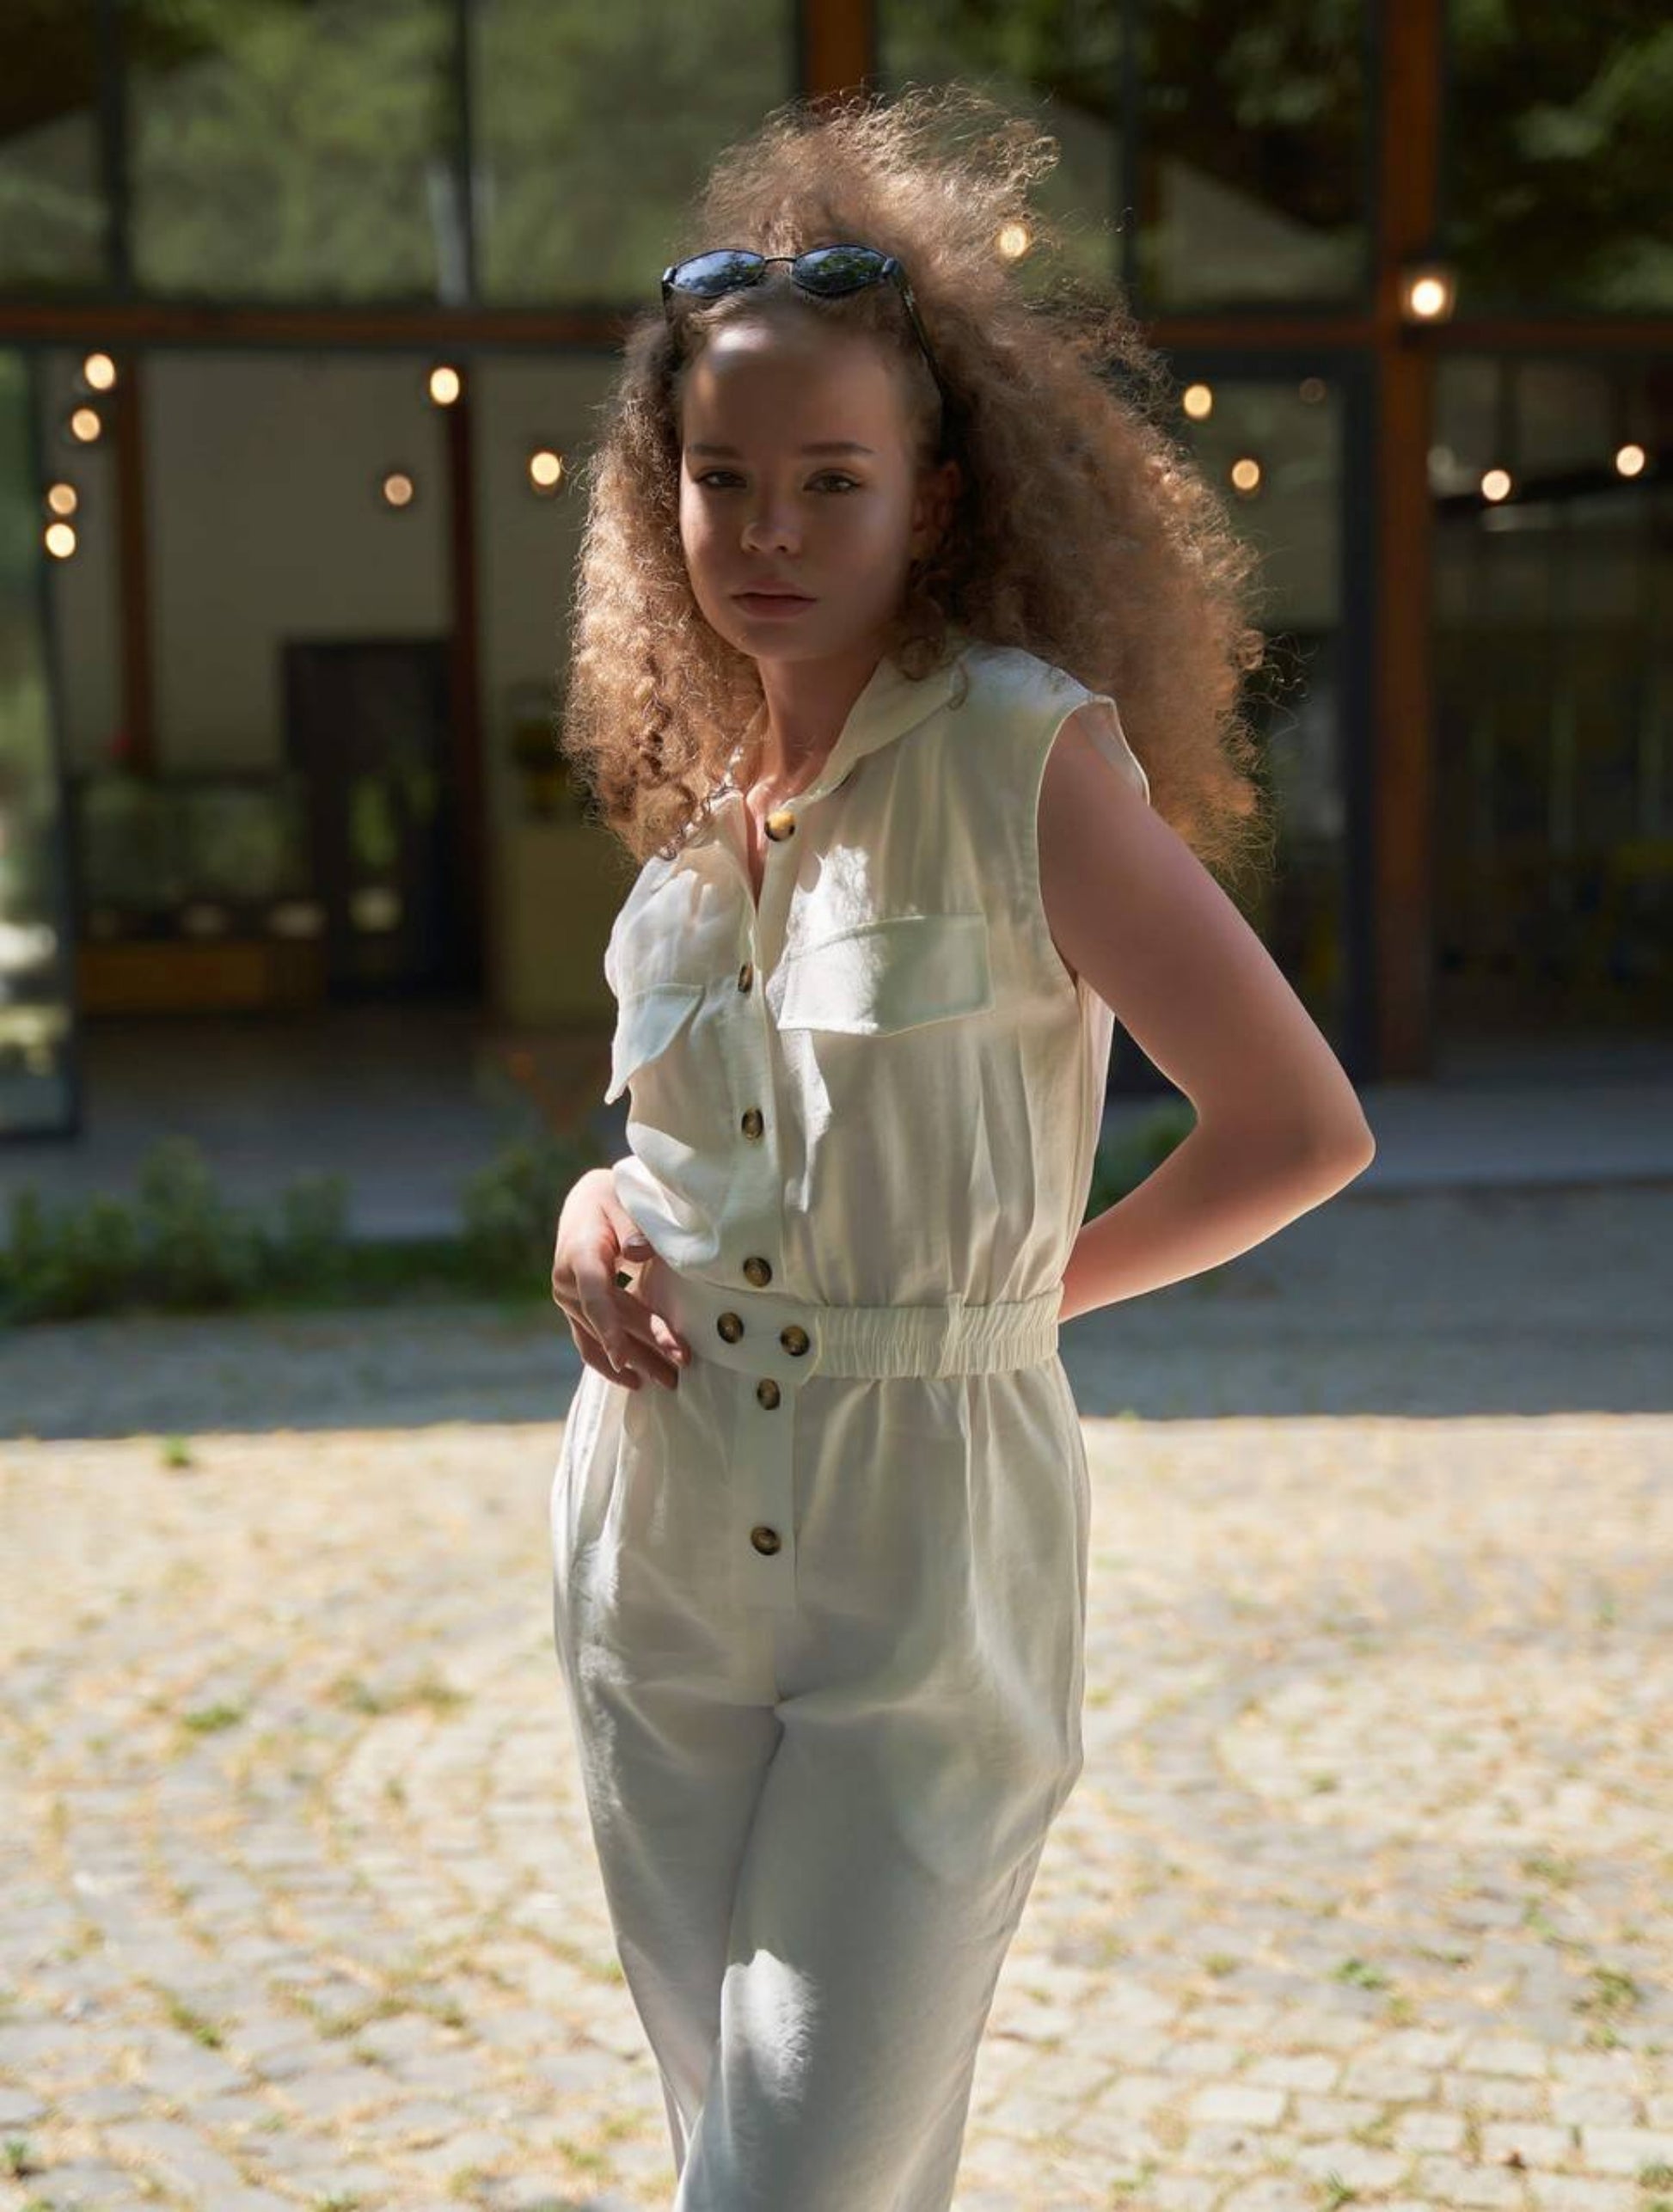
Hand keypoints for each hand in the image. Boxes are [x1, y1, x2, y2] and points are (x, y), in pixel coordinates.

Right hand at [551, 1168, 692, 1391]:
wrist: (583, 1205)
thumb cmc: (609, 1200)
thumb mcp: (622, 1203)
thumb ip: (632, 1229)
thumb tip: (640, 1253)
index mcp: (580, 1256)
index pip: (594, 1297)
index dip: (609, 1328)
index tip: (623, 1358)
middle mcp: (567, 1284)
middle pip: (609, 1322)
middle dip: (645, 1347)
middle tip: (679, 1366)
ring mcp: (567, 1301)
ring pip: (600, 1339)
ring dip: (635, 1362)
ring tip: (667, 1382)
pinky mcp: (574, 1311)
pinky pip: (589, 1344)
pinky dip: (610, 1364)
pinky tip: (635, 1381)